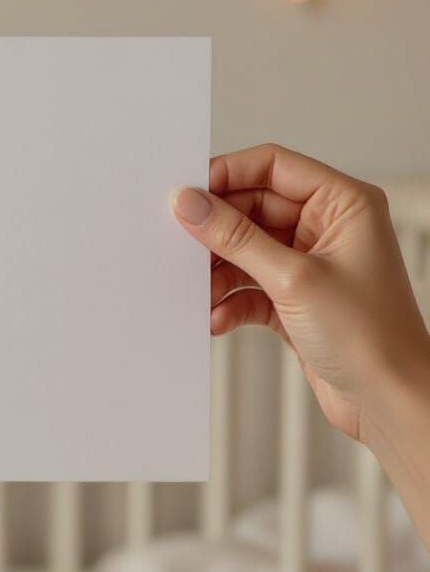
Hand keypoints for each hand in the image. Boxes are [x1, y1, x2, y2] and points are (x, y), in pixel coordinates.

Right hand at [171, 144, 428, 444]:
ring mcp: (309, 263)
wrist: (390, 405)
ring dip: (219, 270)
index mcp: (343, 204)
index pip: (272, 166)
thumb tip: (191, 204)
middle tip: (182, 243)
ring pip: (245, 248)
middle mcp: (326, 227)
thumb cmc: (371, 338)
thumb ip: (235, 237)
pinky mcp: (294, 297)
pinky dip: (230, 299)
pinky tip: (217, 316)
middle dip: (217, 231)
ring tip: (201, 289)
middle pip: (252, 208)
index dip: (227, 174)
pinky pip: (248, 284)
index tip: (188, 192)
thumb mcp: (292, 278)